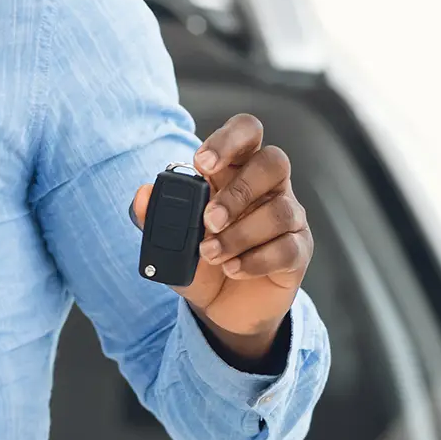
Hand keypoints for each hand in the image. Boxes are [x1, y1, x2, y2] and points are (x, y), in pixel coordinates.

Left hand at [131, 113, 312, 361]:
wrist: (222, 307)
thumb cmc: (201, 261)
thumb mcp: (171, 241)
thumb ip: (156, 217)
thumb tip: (142, 195)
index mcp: (236, 171)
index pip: (246, 132)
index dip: (229, 139)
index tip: (203, 163)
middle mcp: (267, 188)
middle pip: (273, 162)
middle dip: (239, 191)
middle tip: (209, 220)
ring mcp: (288, 218)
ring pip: (280, 210)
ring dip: (240, 235)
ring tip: (210, 255)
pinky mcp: (298, 250)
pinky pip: (288, 247)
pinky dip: (256, 260)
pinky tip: (233, 269)